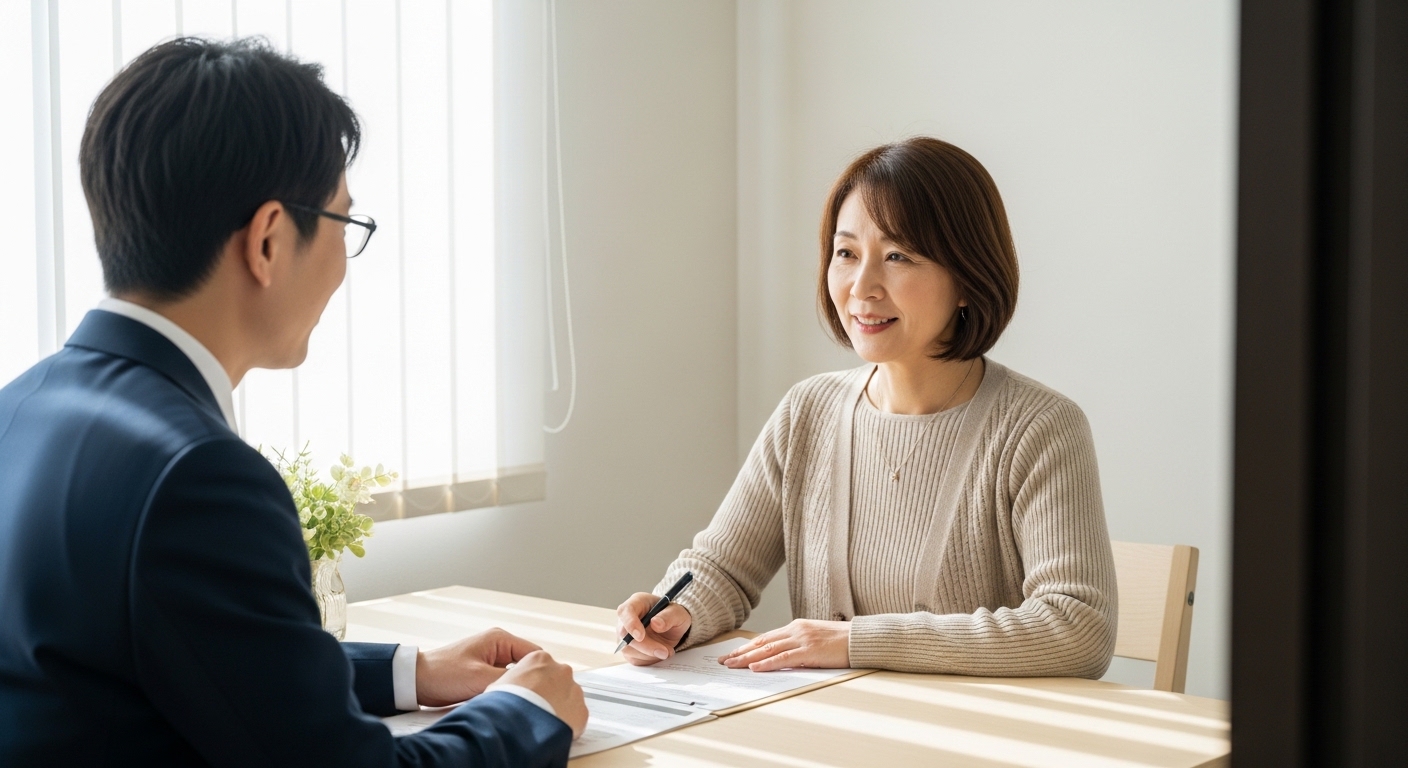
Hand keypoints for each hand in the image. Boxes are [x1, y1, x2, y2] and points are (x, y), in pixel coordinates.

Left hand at [415, 627, 540, 707]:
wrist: (415, 681)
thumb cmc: (443, 674)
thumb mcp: (480, 678)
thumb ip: (509, 679)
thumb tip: (533, 684)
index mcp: (500, 639)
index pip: (536, 653)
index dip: (542, 671)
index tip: (545, 689)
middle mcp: (498, 645)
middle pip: (527, 663)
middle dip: (529, 679)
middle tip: (530, 697)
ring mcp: (491, 658)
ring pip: (516, 673)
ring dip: (515, 685)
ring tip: (514, 699)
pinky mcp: (484, 670)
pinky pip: (503, 679)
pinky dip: (504, 689)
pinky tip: (503, 699)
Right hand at [492, 650, 588, 737]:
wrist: (518, 726)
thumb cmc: (505, 704)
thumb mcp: (498, 686)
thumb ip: (511, 682)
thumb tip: (507, 691)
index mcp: (540, 659)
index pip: (540, 667)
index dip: (532, 682)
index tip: (527, 694)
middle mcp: (561, 670)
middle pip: (557, 680)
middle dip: (549, 693)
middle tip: (535, 708)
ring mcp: (574, 690)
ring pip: (569, 698)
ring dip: (559, 707)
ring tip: (543, 722)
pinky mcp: (581, 711)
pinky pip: (575, 717)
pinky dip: (566, 724)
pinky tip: (552, 731)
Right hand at [615, 592, 691, 665]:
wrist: (672, 627)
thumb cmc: (672, 615)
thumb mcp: (678, 612)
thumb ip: (668, 616)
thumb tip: (656, 623)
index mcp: (637, 603)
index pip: (625, 611)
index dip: (630, 624)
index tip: (641, 636)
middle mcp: (626, 618)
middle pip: (625, 634)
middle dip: (645, 646)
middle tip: (664, 651)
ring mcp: (625, 635)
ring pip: (629, 649)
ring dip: (649, 654)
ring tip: (667, 650)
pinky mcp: (629, 649)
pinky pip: (634, 659)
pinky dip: (649, 659)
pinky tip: (659, 653)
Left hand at [717, 619, 850, 670]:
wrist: (861, 638)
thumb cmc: (841, 641)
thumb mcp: (815, 639)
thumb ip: (798, 644)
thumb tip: (782, 656)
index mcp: (796, 627)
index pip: (766, 637)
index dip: (747, 646)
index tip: (733, 654)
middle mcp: (795, 630)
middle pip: (762, 642)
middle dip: (741, 653)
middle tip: (724, 661)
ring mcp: (802, 639)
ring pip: (768, 650)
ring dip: (747, 659)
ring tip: (732, 665)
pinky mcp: (809, 651)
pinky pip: (783, 658)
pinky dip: (767, 663)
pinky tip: (754, 668)